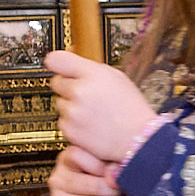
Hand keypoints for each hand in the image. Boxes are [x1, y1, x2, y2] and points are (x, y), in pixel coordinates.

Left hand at [46, 49, 164, 173]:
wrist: (138, 138)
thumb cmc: (131, 108)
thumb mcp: (116, 77)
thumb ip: (91, 67)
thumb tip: (71, 56)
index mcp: (92, 74)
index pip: (56, 59)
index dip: (58, 62)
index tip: (60, 65)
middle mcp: (79, 92)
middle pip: (56, 82)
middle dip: (68, 86)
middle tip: (86, 93)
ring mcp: (72, 113)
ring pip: (59, 103)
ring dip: (71, 106)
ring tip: (92, 111)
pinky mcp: (68, 131)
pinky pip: (62, 121)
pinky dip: (72, 122)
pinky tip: (90, 123)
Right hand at [49, 147, 127, 195]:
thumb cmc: (107, 176)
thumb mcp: (112, 159)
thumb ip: (113, 158)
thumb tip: (113, 176)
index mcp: (66, 159)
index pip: (77, 155)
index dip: (101, 165)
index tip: (114, 172)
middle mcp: (57, 180)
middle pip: (92, 185)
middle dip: (115, 190)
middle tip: (124, 190)